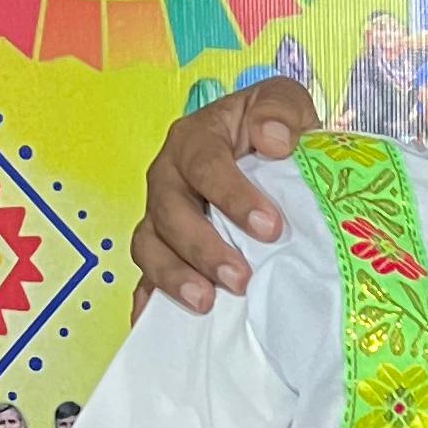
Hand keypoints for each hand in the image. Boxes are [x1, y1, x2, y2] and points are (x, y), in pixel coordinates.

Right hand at [129, 74, 319, 316]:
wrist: (266, 153)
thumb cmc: (272, 130)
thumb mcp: (283, 103)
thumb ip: (280, 110)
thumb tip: (273, 139)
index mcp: (196, 139)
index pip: (205, 164)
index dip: (233, 196)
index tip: (270, 227)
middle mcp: (169, 177)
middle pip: (170, 212)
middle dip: (203, 247)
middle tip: (240, 278)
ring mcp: (160, 217)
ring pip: (149, 246)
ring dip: (173, 276)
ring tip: (206, 304)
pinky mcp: (162, 251)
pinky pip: (144, 277)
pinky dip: (147, 301)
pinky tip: (152, 324)